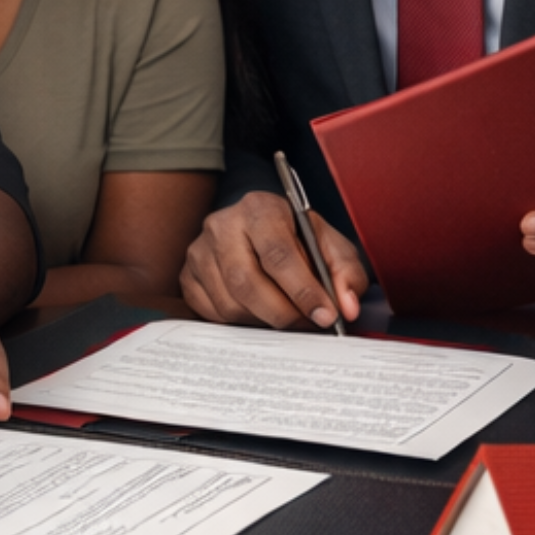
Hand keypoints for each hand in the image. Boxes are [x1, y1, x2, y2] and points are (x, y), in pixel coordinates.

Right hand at [181, 191, 367, 327]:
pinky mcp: (187, 277)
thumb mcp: (329, 244)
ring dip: (263, 321)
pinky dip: (240, 323)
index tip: (325, 315)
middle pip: (247, 282)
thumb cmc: (296, 238)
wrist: (260, 230)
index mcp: (260, 208)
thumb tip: (346, 307)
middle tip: (307, 326)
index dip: (303, 290)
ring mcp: (199, 251)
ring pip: (229, 303)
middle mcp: (222, 225)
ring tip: (287, 317)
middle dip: (282, 313)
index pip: (278, 254)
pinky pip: (212, 314)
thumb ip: (345, 272)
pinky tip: (259, 313)